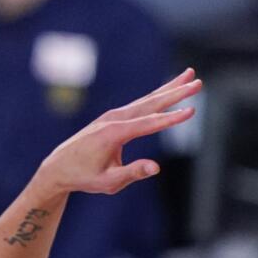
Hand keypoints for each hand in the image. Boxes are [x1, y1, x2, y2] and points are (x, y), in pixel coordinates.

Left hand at [34, 69, 201, 196]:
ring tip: (190, 74)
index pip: (149, 124)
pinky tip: (170, 90)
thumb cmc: (84, 177)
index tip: (191, 111)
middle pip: (151, 103)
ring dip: (169, 87)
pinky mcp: (114, 117)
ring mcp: (113, 115)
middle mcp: (114, 119)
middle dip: (176, 92)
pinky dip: (157, 95)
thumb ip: (132, 173)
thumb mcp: (108, 182)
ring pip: (147, 99)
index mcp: (114, 134)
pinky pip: (140, 104)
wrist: (59, 167)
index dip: (171, 118)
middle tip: (198, 81)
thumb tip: (156, 167)